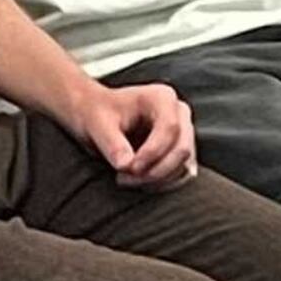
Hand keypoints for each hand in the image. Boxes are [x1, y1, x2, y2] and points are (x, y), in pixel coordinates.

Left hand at [68, 79, 198, 189]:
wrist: (96, 116)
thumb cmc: (97, 113)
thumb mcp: (97, 124)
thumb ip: (113, 144)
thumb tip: (126, 165)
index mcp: (161, 97)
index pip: (170, 127)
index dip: (152, 152)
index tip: (129, 168)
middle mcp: (178, 112)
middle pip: (181, 149)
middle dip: (154, 171)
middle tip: (123, 178)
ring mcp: (183, 132)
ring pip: (183, 165)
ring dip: (155, 180)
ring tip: (124, 179)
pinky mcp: (179, 151)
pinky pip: (180, 174)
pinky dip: (160, 184)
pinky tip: (137, 181)